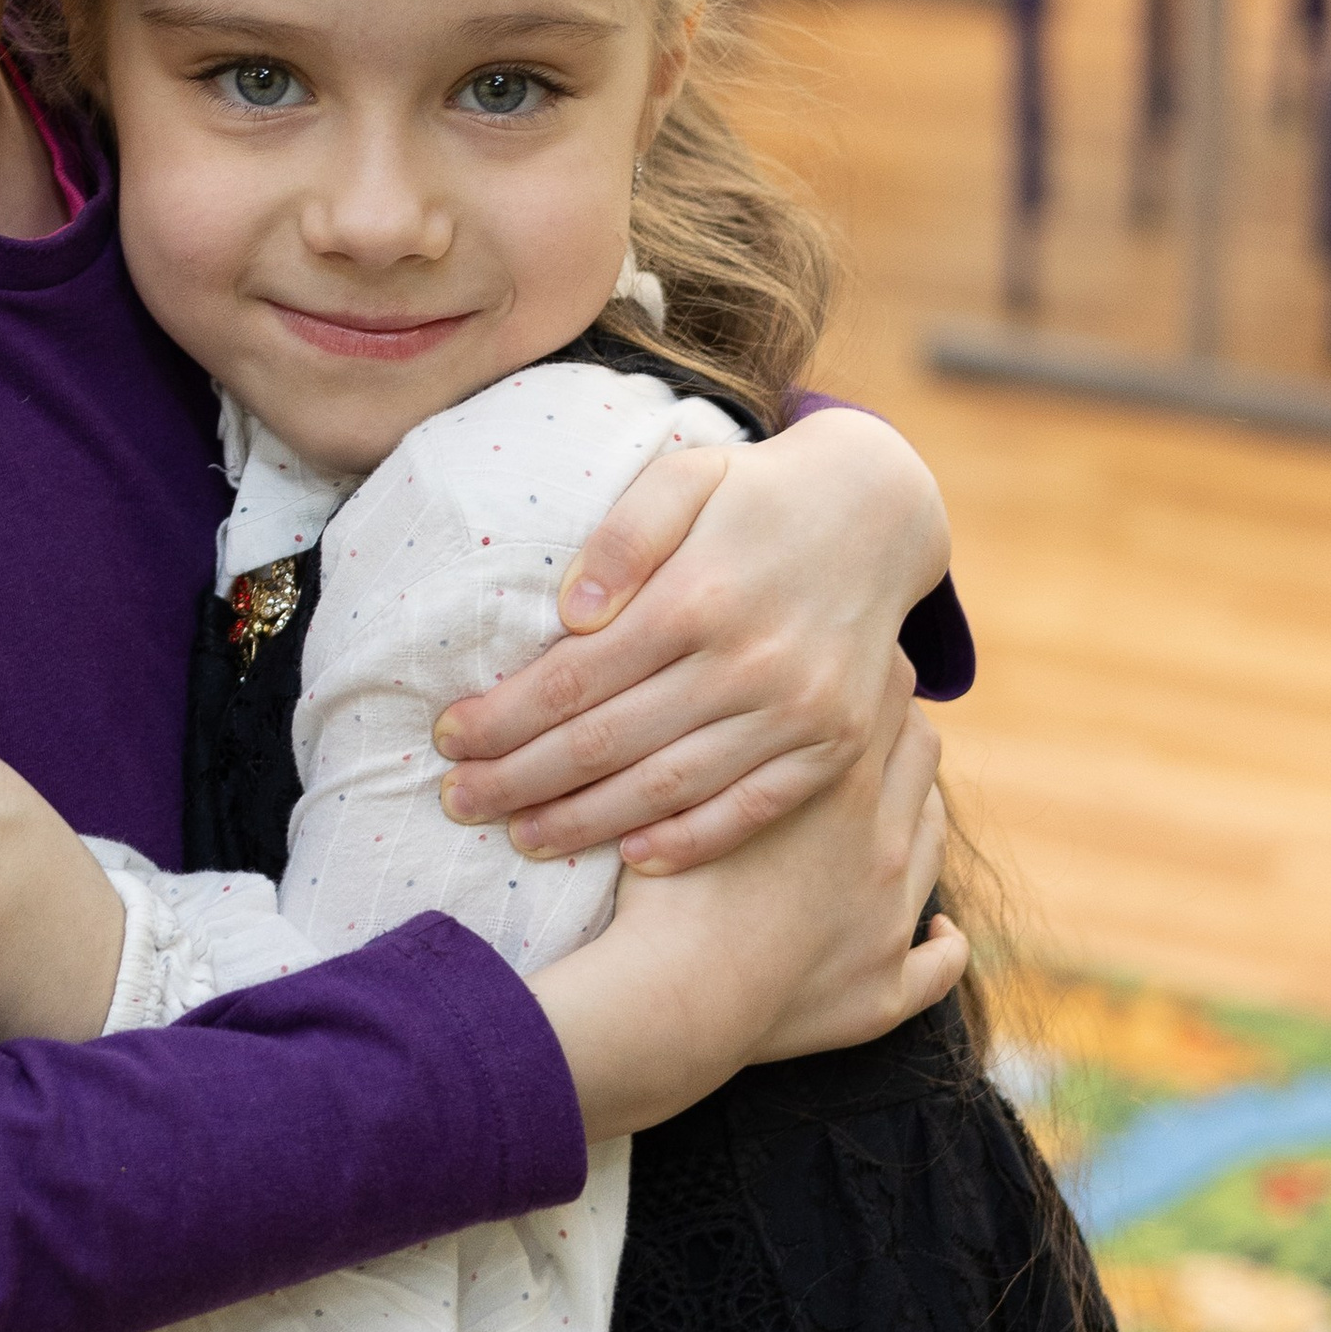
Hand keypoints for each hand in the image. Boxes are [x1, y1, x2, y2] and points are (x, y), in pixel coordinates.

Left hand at [435, 406, 951, 871]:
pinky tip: (630, 857)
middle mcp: (750, 661)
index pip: (573, 679)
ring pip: (669, 788)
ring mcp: (799, 711)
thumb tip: (571, 610)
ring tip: (521, 838)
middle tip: (458, 801)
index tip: (449, 738)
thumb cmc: (756, 493)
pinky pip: (754, 810)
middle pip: (608, 743)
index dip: (503, 717)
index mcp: (699, 595)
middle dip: (520, 779)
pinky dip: (690, 841)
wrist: (881, 512)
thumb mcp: (687, 474)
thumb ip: (623, 533)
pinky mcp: (834, 744)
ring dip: (586, 823)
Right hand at [535, 698, 963, 1141]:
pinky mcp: (882, 985)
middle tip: (859, 721)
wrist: (663, 999)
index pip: (885, 688)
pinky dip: (940, 944)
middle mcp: (882, 836)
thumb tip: (690, 666)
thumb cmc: (651, 888)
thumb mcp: (667, 779)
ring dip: (913, 811)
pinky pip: (938, 963)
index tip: (841, 659)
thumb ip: (698, 717)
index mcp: (836, 777)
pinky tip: (935, 933)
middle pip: (918, 749)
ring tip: (880, 807)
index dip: (865, 666)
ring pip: (930, 837)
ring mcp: (890, 911)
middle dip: (895, 727)